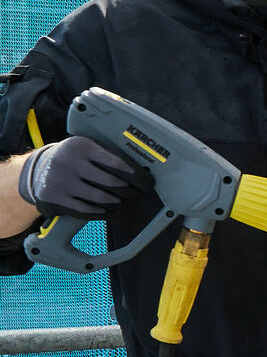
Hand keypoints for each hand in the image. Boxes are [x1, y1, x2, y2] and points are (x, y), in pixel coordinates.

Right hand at [17, 137, 146, 219]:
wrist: (36, 168)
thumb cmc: (69, 157)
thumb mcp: (83, 147)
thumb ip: (103, 153)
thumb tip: (136, 168)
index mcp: (79, 145)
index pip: (113, 160)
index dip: (130, 171)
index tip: (141, 178)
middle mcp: (67, 161)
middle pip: (108, 180)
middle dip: (126, 189)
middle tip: (135, 192)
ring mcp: (59, 180)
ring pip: (98, 197)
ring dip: (115, 201)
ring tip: (123, 201)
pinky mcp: (53, 196)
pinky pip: (83, 208)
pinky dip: (99, 211)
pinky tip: (107, 210)